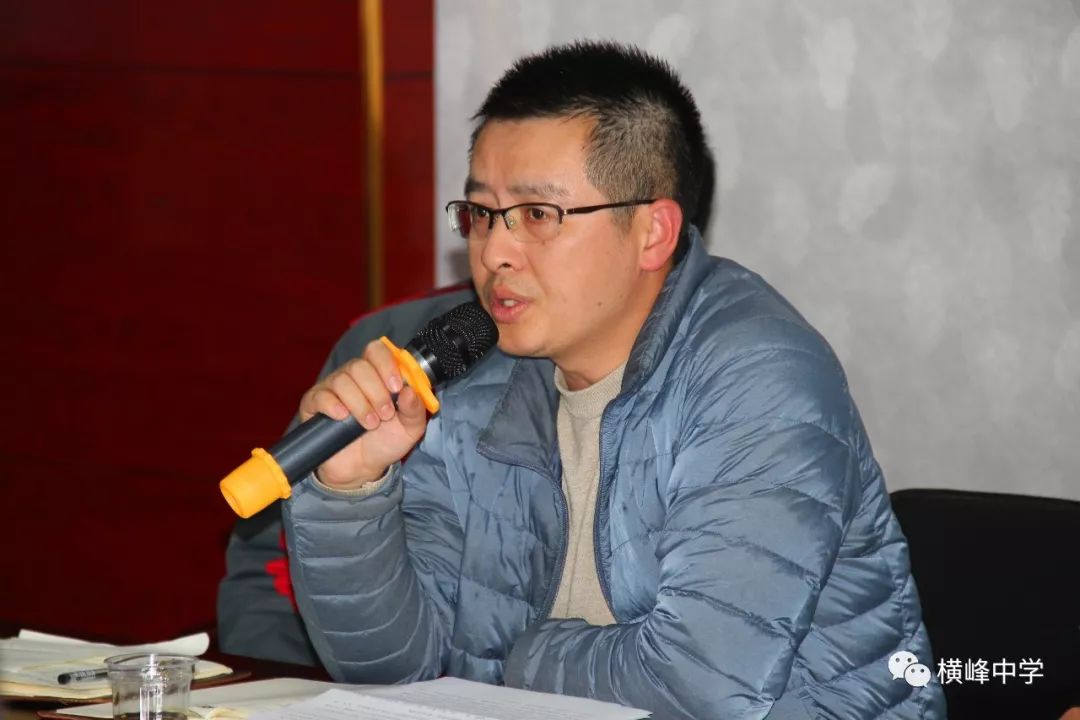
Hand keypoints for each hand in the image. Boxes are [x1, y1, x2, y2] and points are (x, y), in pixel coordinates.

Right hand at [299, 339, 428, 488]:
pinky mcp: (314, 404)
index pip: (376, 351)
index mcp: (377, 374)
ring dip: (360, 404)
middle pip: (359, 366)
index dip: (386, 364)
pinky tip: (343, 418)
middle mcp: (352, 376)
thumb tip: (410, 390)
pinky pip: (320, 396)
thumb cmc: (385, 441)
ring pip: (342, 380)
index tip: (396, 388)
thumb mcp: (410, 428)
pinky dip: (334, 406)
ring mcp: (332, 388)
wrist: (362, 468)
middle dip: (376, 392)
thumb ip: (415, 409)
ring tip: (370, 424)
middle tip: (385, 415)